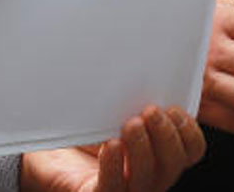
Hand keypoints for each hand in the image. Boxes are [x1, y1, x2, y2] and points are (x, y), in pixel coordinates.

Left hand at [22, 105, 205, 191]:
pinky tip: (111, 146)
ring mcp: (123, 189)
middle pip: (172, 166)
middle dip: (166, 137)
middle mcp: (146, 175)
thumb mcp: (114, 106)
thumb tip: (144, 55)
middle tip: (151, 111)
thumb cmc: (83, 127)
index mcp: (157, 153)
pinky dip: (114, 167)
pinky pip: (112, 189)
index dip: (188, 132)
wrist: (43, 150)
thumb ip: (133, 94)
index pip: (190, 151)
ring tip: (131, 123)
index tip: (173, 108)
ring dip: (142, 149)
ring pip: (147, 180)